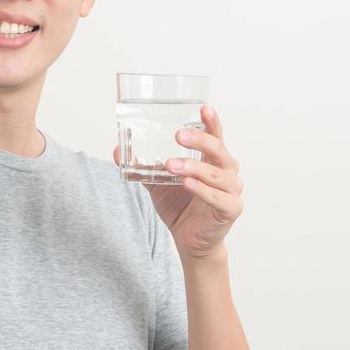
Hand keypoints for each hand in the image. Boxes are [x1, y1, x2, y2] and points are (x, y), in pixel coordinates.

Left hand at [114, 104, 243, 262]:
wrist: (190, 242)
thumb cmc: (180, 207)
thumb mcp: (158, 183)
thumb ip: (143, 167)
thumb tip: (117, 150)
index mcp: (213, 160)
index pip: (216, 136)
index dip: (212, 121)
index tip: (204, 108)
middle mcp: (227, 172)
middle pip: (219, 150)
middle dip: (200, 140)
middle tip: (179, 135)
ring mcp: (231, 191)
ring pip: (217, 175)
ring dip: (194, 167)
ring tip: (172, 164)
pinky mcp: (230, 210)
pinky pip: (218, 198)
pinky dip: (202, 190)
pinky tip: (187, 183)